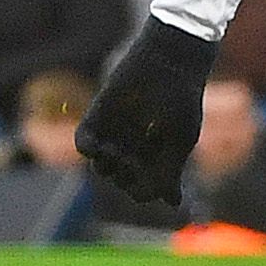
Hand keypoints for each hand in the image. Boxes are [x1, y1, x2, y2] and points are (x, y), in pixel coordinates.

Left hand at [75, 15, 217, 206]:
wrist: (168, 61)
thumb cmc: (181, 100)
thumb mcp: (182, 140)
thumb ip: (171, 172)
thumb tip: (171, 204)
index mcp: (155, 155)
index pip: (142, 188)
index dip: (143, 191)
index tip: (151, 183)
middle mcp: (133, 147)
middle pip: (120, 180)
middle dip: (125, 180)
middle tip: (134, 164)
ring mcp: (114, 132)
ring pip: (101, 167)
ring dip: (107, 168)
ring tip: (119, 153)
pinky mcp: (98, 116)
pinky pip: (83, 143)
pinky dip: (89, 149)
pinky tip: (101, 146)